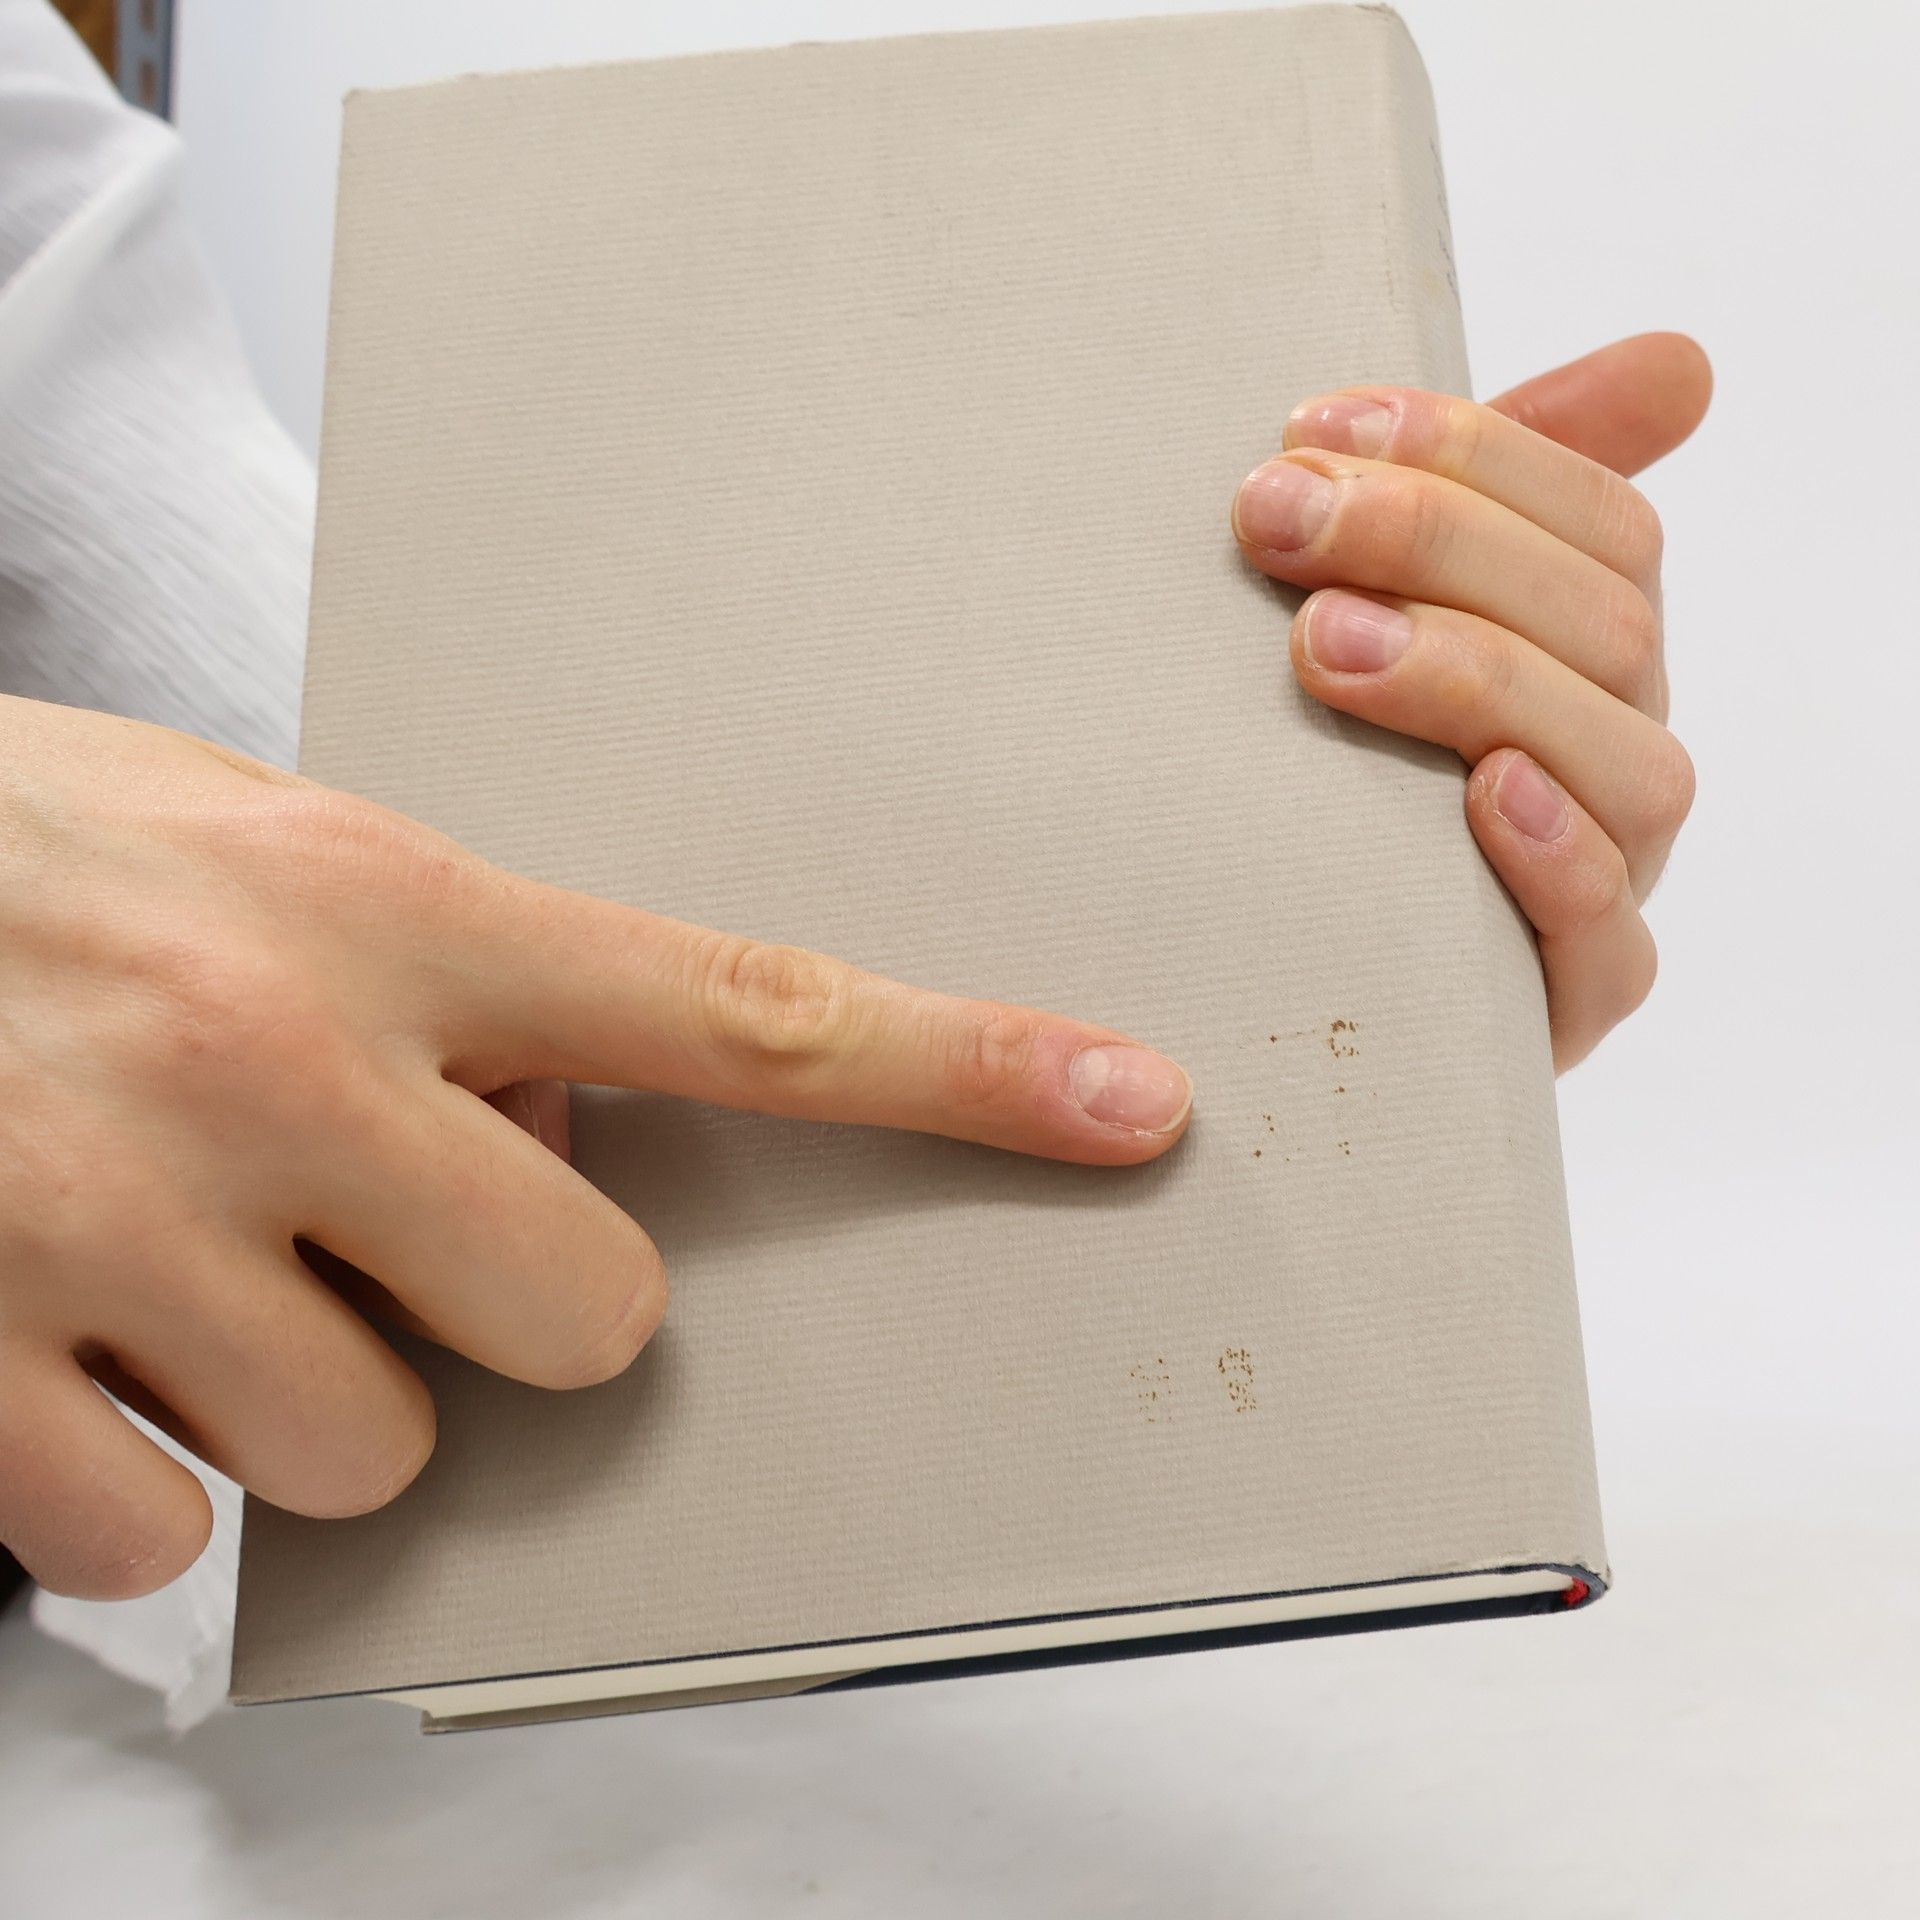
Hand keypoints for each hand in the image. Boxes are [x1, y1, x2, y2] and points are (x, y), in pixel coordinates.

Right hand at [0, 698, 1189, 1597]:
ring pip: (374, 1453)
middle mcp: (270, 1059)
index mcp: (380, 906)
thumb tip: (581, 1123)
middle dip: (512, 1310)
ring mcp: (114, 1224)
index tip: (1117, 1100)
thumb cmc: (31, 855)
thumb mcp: (263, 853)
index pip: (745, 1006)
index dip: (956, 1066)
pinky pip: (163, 1540)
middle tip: (384, 1223)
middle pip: (587, 1318)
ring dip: (307, 1387)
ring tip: (175, 1247)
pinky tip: (55, 1332)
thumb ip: (454, 987)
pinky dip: (130, 1473)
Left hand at [1232, 332, 1710, 1069]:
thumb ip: (1501, 489)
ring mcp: (1611, 879)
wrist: (1284, 962)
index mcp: (1594, 652)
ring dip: (1478, 685)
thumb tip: (1683, 361)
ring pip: (1628, 768)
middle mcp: (1619, 756)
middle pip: (1608, 623)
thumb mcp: (1393, 608)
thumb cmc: (1338, 766)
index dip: (1473, 452)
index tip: (1315, 426)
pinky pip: (1607, 942)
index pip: (1599, 520)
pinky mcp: (1569, 1002)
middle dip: (1438, 547)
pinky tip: (1480, 797)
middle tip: (1280, 520)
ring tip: (1328, 646)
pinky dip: (1555, 858)